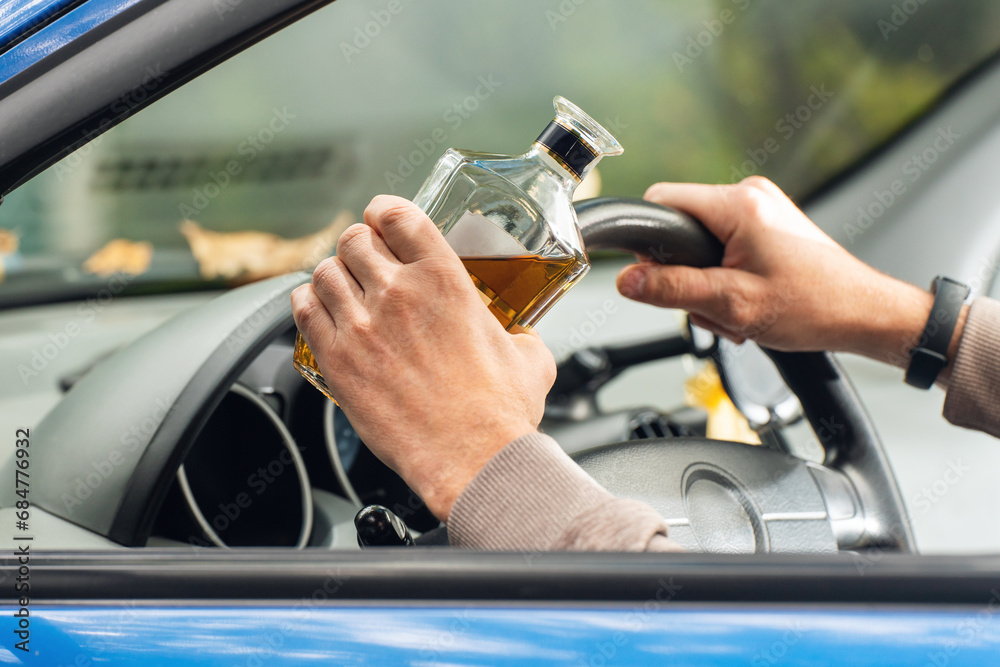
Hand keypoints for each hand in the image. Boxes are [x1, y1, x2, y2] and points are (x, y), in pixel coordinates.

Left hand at [291, 195, 554, 520]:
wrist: (472, 457)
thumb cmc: (499, 413)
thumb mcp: (529, 357)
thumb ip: (520, 335)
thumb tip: (521, 338)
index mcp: (444, 279)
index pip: (396, 215)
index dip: (383, 212)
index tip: (382, 221)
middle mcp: (398, 293)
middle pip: (354, 240)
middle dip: (360, 247)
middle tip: (367, 263)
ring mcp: (363, 325)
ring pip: (324, 272)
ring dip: (334, 276)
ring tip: (344, 290)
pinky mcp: (337, 359)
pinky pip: (303, 310)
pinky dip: (308, 304)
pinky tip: (321, 312)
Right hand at [616, 177, 955, 371]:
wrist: (863, 314)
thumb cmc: (815, 306)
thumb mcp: (733, 304)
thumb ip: (673, 290)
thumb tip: (627, 281)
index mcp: (739, 204)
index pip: (661, 201)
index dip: (650, 242)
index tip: (659, 276)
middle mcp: (750, 195)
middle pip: (681, 226)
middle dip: (685, 272)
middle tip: (714, 304)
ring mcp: (761, 208)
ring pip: (701, 242)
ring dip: (708, 281)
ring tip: (739, 308)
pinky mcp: (768, 224)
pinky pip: (724, 245)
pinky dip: (726, 276)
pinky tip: (748, 300)